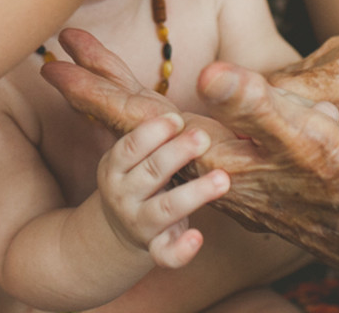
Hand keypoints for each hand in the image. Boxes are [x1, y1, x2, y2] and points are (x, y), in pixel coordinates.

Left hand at [42, 30, 338, 234]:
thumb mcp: (306, 136)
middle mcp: (206, 164)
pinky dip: (152, 114)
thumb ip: (256, 103)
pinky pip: (178, 136)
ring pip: (153, 131)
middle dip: (93, 88)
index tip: (52, 63)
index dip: (94, 90)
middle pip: (134, 124)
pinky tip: (149, 106)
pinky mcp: (238, 167)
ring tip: (87, 71)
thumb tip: (205, 72)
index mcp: (212, 153)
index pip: (137, 118)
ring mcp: (220, 168)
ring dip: (118, 98)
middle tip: (51, 57)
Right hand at [95, 112, 229, 268]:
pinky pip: (166, 254)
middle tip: (204, 137)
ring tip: (223, 179)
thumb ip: (151, 128)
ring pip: (165, 209)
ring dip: (194, 194)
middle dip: (177, 154)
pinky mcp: (155, 248)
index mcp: (115, 166)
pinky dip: (181, 249)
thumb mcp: (132, 153)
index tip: (178, 118)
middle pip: (151, 172)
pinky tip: (198, 238)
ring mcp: (139, 223)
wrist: (118, 228)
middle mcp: (123, 195)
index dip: (153, 132)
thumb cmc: (139, 176)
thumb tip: (192, 83)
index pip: (130, 147)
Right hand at [266, 38, 338, 168]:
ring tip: (278, 149)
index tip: (247, 152)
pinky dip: (291, 110)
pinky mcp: (329, 58)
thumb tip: (298, 165)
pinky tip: (296, 136)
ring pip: (283, 86)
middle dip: (266, 120)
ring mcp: (335, 51)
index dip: (262, 120)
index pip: (287, 91)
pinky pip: (295, 84)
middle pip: (278, 86)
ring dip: (278, 116)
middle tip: (256, 158)